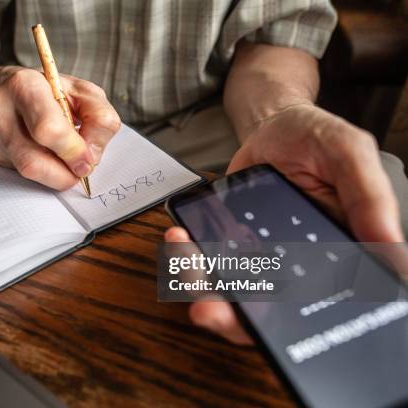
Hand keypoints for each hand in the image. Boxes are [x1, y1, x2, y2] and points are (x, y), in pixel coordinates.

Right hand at [0, 67, 120, 188]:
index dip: (72, 151)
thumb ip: (99, 118)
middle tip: (81, 168)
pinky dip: (44, 172)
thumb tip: (92, 155)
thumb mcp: (84, 92)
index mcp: (24, 85)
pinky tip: (48, 155)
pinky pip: (22, 174)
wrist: (10, 89)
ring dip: (56, 176)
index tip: (87, 159)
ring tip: (67, 163)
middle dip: (64, 173)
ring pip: (26, 172)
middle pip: (31, 160)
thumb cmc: (51, 90)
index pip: (47, 129)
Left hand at [166, 103, 403, 344]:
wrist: (273, 126)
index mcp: (334, 255)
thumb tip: (392, 251)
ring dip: (199, 284)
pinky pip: (206, 262)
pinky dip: (187, 256)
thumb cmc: (315, 139)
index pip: (317, 307)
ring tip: (185, 254)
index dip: (292, 327)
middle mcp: (294, 265)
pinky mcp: (228, 242)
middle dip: (229, 316)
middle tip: (206, 307)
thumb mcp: (349, 153)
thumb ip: (368, 197)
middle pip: (265, 311)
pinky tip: (180, 235)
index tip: (262, 320)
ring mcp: (257, 256)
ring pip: (228, 291)